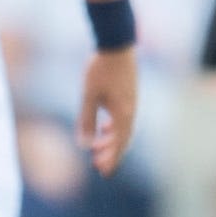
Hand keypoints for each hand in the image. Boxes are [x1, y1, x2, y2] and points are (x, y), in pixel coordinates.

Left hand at [79, 47, 136, 175]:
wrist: (116, 44)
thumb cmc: (101, 69)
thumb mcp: (89, 95)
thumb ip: (86, 120)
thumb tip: (84, 145)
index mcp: (123, 114)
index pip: (119, 144)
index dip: (111, 159)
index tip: (103, 172)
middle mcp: (130, 111)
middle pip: (123, 140)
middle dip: (111, 154)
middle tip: (99, 168)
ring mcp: (131, 103)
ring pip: (123, 129)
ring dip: (112, 141)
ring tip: (98, 150)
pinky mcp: (128, 95)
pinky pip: (123, 118)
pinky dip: (114, 128)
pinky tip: (104, 127)